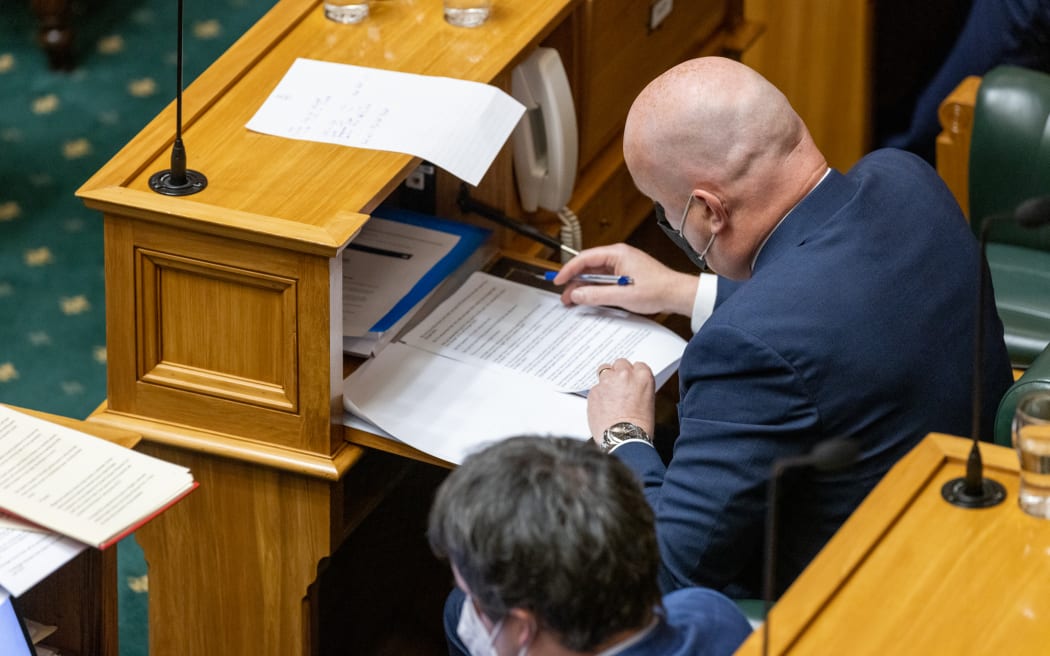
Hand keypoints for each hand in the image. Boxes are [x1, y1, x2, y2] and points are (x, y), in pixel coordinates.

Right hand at [553, 243, 698, 316]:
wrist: (677, 294)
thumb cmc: (657, 289)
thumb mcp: (623, 295)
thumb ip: (596, 294)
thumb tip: (577, 294)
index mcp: (617, 254)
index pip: (585, 258)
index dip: (569, 270)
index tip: (558, 280)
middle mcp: (619, 256)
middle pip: (588, 266)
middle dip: (575, 281)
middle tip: (565, 295)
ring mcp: (622, 265)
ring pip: (596, 275)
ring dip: (584, 287)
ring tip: (573, 300)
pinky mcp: (626, 275)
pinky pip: (605, 280)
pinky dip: (595, 289)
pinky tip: (589, 298)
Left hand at [588, 359, 655, 444]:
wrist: (624, 440)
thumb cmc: (639, 427)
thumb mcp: (648, 403)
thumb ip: (638, 388)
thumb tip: (631, 387)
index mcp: (643, 377)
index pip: (638, 365)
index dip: (633, 374)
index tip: (631, 380)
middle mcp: (625, 375)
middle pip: (620, 363)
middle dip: (619, 373)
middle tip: (619, 386)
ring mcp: (607, 382)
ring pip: (604, 371)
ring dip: (606, 380)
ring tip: (609, 395)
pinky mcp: (593, 391)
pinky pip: (595, 388)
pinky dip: (598, 395)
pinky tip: (602, 407)